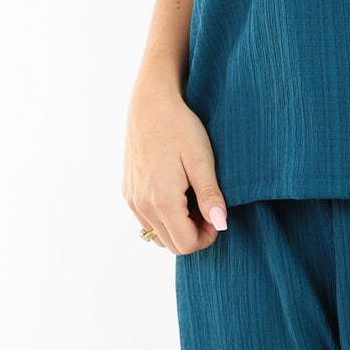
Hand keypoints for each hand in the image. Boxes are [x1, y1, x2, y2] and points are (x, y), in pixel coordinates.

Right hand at [124, 73, 228, 254]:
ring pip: (157, 235)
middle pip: (171, 245)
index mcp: (162, 200)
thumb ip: (210, 196)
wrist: (151, 104)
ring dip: (178, 227)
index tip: (218, 214)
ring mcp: (132, 199)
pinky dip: (164, 217)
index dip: (207, 236)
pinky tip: (177, 192)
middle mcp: (142, 205)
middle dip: (194, 234)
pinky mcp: (128, 191)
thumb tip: (221, 225)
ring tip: (194, 199)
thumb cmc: (180, 127)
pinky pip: (146, 220)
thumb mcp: (202, 159)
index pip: (185, 245)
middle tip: (208, 206)